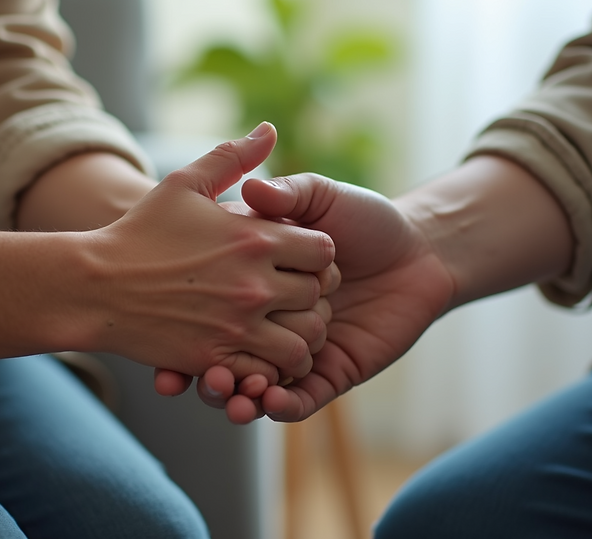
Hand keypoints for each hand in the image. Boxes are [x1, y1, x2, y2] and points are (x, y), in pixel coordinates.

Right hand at [83, 123, 335, 381]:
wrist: (94, 286)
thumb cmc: (139, 232)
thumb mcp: (184, 183)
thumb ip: (232, 157)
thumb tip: (269, 128)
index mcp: (252, 238)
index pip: (323, 250)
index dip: (318, 255)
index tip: (298, 258)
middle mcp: (252, 284)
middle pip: (319, 297)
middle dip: (314, 297)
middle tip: (294, 297)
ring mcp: (235, 327)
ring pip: (304, 342)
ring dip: (302, 337)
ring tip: (284, 329)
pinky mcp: (215, 361)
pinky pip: (268, 375)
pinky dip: (272, 370)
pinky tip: (259, 356)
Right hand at [186, 173, 454, 421]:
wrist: (422, 251)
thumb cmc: (366, 216)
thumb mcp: (319, 194)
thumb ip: (288, 191)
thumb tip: (252, 186)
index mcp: (260, 275)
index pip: (220, 297)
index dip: (197, 310)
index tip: (170, 317)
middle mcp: (272, 315)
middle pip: (231, 350)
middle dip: (210, 368)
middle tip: (196, 372)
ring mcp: (298, 346)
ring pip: (256, 381)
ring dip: (235, 393)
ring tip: (220, 389)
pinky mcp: (330, 373)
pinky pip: (298, 400)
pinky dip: (279, 406)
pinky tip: (264, 402)